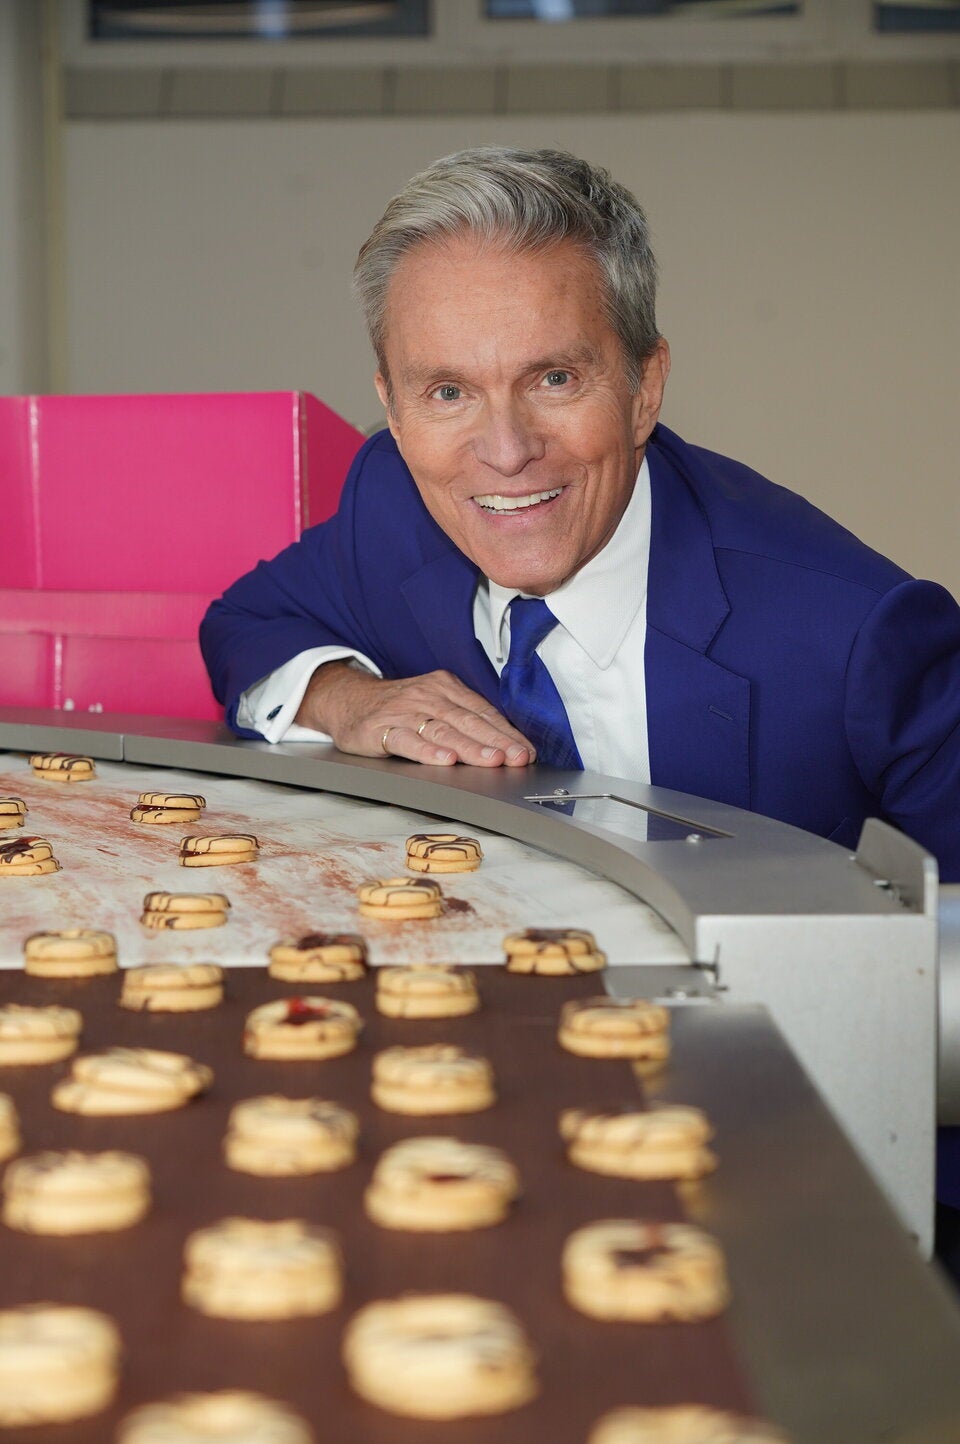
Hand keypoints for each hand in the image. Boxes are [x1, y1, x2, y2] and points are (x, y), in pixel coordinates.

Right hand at [295, 662, 535, 766]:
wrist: (348, 700)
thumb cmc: (398, 708)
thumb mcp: (432, 703)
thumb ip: (463, 720)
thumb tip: (502, 745)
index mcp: (445, 687)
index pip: (482, 711)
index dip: (506, 733)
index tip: (525, 751)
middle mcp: (427, 695)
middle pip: (467, 720)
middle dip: (496, 741)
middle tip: (517, 758)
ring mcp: (404, 711)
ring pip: (442, 730)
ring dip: (470, 747)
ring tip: (491, 760)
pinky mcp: (381, 728)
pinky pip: (407, 740)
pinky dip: (427, 750)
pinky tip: (444, 760)